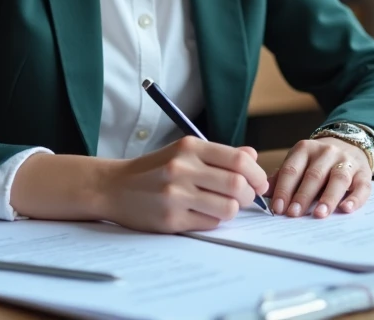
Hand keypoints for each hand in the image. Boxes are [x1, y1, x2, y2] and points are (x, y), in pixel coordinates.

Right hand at [10, 139, 267, 232]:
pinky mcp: (170, 220)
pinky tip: (203, 215)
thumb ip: (219, 154)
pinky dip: (214, 221)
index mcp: (189, 148)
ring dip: (234, 210)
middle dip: (250, 195)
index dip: (257, 173)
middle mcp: (182, 169)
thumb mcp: (184, 152)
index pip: (238, 160)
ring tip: (226, 207)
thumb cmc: (154, 169)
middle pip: (237, 185)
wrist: (113, 187)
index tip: (260, 182)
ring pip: (227, 208)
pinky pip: (209, 224)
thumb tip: (253, 157)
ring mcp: (175, 196)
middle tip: (247, 198)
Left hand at [268, 137, 372, 218]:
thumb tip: (264, 193)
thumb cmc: (317, 161)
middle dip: (303, 196)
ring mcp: (347, 162)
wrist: (350, 144)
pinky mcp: (364, 173)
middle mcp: (327, 152)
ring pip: (338, 179)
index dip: (284, 189)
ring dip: (328, 198)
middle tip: (293, 214)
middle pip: (314, 175)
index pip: (292, 169)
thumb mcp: (298, 161)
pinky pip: (361, 186)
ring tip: (319, 214)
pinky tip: (346, 209)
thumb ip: (283, 176)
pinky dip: (355, 199)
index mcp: (305, 149)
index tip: (277, 208)